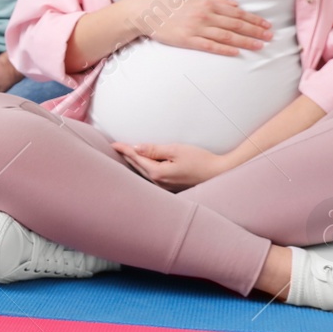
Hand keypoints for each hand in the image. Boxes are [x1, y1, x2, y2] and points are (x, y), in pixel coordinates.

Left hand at [112, 141, 230, 190]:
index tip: (113, 144)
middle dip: (127, 156)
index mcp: (157, 172)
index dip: (124, 149)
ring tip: (126, 154)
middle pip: (138, 166)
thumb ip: (154, 149)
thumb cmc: (201, 160)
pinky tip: (143, 164)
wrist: (220, 174)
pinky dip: (145, 167)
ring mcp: (164, 187)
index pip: (136, 158)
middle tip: (115, 148)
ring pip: (144, 172)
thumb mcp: (176, 150)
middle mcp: (158, 183)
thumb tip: (136, 148)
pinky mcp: (171, 187)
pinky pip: (152, 176)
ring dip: (135, 162)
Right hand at [141, 0, 271, 55]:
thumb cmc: (169, 2)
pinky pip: (210, 46)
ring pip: (227, 36)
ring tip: (260, 46)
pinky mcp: (187, 40)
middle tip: (270, 37)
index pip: (236, 13)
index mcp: (207, 2)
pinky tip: (236, 52)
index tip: (266, 25)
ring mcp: (196, 28)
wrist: (146, 12)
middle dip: (255, 31)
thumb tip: (235, 5)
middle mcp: (204, 14)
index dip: (253, 19)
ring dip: (245, 41)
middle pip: (236, 24)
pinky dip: (224, 49)